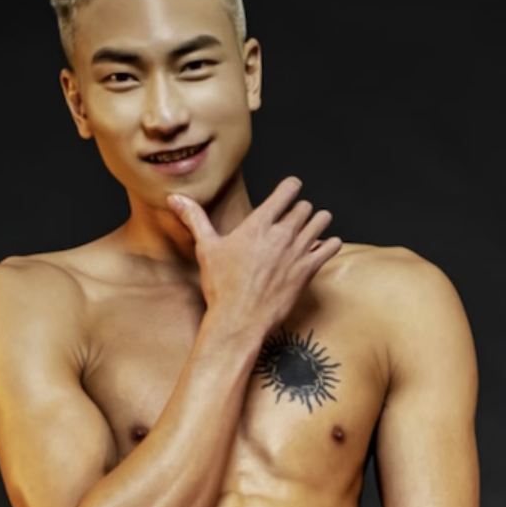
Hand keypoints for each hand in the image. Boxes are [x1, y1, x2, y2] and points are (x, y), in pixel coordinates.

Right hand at [167, 177, 340, 344]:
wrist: (238, 320)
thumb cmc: (222, 287)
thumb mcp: (207, 248)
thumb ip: (194, 218)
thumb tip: (174, 199)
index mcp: (259, 223)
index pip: (287, 190)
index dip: (291, 187)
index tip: (291, 189)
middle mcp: (281, 234)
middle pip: (304, 207)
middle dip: (301, 209)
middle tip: (298, 215)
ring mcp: (297, 252)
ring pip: (321, 222)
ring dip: (319, 221)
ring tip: (316, 225)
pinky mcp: (307, 271)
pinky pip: (330, 247)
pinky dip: (331, 243)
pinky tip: (327, 245)